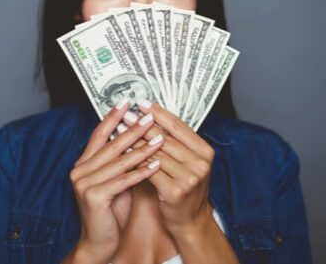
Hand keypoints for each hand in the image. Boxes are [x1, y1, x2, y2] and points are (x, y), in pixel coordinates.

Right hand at [68, 99, 163, 261]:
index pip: (99, 134)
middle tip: (150, 116)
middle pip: (111, 144)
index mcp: (83, 163)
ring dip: (141, 149)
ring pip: (118, 161)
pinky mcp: (94, 197)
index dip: (113, 117)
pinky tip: (155, 164)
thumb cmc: (111, 210)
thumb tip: (137, 135)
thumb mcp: (115, 180)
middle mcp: (80, 170)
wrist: (99, 242)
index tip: (126, 101)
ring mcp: (84, 183)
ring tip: (160, 139)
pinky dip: (140, 172)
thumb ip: (120, 161)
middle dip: (132, 129)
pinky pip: (122, 180)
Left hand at [126, 100, 215, 234]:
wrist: (190, 222)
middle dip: (143, 125)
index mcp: (205, 151)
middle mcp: (200, 163)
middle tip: (127, 114)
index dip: (159, 113)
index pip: (179, 126)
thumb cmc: (185, 188)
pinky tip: (123, 153)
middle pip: (166, 138)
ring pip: (156, 153)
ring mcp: (189, 178)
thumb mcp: (188, 163)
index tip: (142, 102)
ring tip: (120, 130)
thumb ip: (176, 143)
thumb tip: (152, 117)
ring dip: (135, 140)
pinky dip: (135, 160)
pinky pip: (149, 170)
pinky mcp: (175, 191)